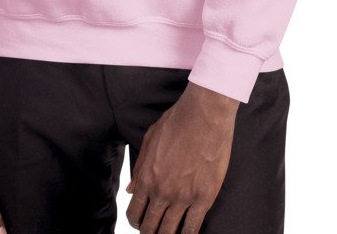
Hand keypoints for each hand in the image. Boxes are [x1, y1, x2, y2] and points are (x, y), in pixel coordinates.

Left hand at [124, 82, 239, 232]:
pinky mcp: (204, 197)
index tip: (140, 223)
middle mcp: (162, 191)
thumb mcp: (150, 139)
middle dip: (150, 232)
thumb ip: (140, 166)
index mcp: (146, 177)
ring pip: (170, 232)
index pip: (134, 213)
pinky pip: (193, 227)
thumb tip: (132, 188)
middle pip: (150, 228)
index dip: (135, 222)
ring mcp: (183, 197)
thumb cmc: (177, 121)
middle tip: (154, 231)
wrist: (205, 114)